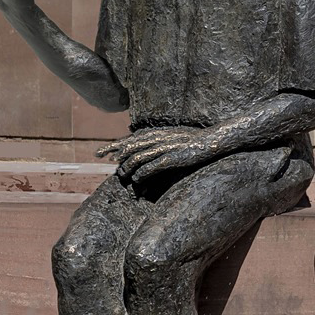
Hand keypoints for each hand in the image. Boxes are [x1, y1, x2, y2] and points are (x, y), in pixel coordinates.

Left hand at [98, 128, 214, 181]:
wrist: (212, 140)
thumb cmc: (194, 140)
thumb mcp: (173, 136)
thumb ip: (159, 139)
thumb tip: (147, 144)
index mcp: (156, 133)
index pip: (128, 139)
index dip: (113, 146)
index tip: (102, 153)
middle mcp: (156, 139)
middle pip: (128, 148)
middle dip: (114, 155)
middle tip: (105, 162)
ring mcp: (162, 149)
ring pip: (136, 159)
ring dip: (127, 170)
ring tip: (123, 177)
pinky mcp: (170, 159)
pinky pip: (149, 168)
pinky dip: (140, 175)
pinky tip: (137, 181)